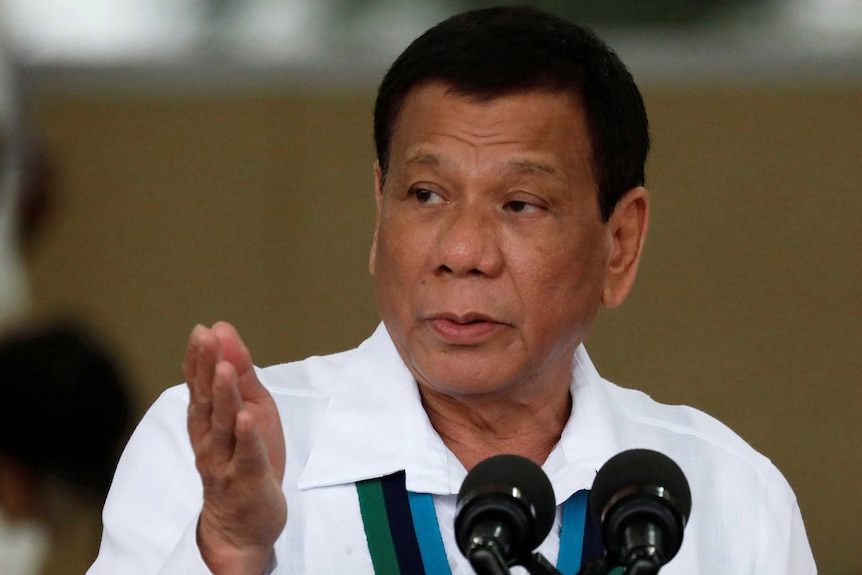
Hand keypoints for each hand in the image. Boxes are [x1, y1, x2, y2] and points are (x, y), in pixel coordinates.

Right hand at [183, 322, 286, 574]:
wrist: (243, 524)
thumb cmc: (246, 458)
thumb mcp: (249, 408)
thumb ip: (239, 373)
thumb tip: (224, 330)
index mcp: (208, 420)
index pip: (199, 385)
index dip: (199, 358)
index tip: (201, 331)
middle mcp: (210, 439)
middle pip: (206, 400)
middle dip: (204, 368)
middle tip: (204, 337)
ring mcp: (226, 461)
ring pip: (223, 426)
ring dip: (223, 396)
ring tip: (224, 369)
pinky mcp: (248, 480)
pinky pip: (247, 456)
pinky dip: (246, 437)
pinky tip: (246, 417)